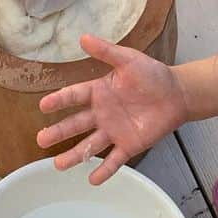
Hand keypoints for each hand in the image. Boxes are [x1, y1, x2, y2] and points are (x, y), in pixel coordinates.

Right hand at [36, 36, 186, 183]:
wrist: (176, 94)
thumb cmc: (151, 74)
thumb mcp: (128, 59)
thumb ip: (106, 52)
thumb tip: (82, 38)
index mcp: (98, 91)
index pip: (73, 96)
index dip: (59, 100)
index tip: (43, 106)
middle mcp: (101, 113)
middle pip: (75, 124)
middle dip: (58, 132)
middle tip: (41, 140)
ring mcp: (114, 131)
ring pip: (89, 145)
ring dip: (74, 156)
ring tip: (57, 165)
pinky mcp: (129, 145)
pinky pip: (114, 160)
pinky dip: (104, 170)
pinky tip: (92, 180)